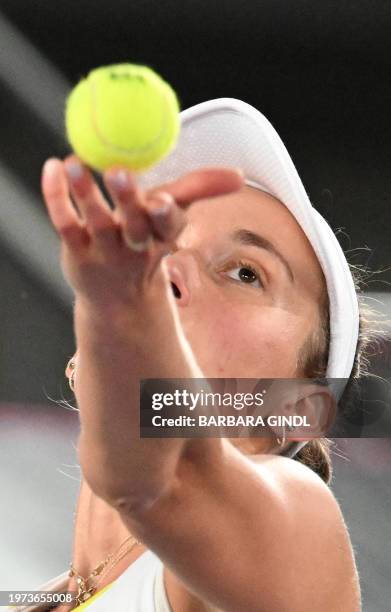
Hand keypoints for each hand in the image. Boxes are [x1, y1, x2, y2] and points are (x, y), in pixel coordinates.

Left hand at [41, 155, 242, 309]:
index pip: (168, 225)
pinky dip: (57, 197)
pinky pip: (66, 223)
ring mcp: (104, 251)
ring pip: (95, 221)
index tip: (161, 199)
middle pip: (133, 224)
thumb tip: (241, 175)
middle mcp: (134, 245)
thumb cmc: (147, 245)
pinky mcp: (77, 252)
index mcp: (162, 236)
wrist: (119, 299)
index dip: (165, 213)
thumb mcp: (174, 219)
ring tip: (74, 163)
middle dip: (129, 200)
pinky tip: (52, 169)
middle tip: (119, 171)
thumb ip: (201, 189)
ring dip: (85, 192)